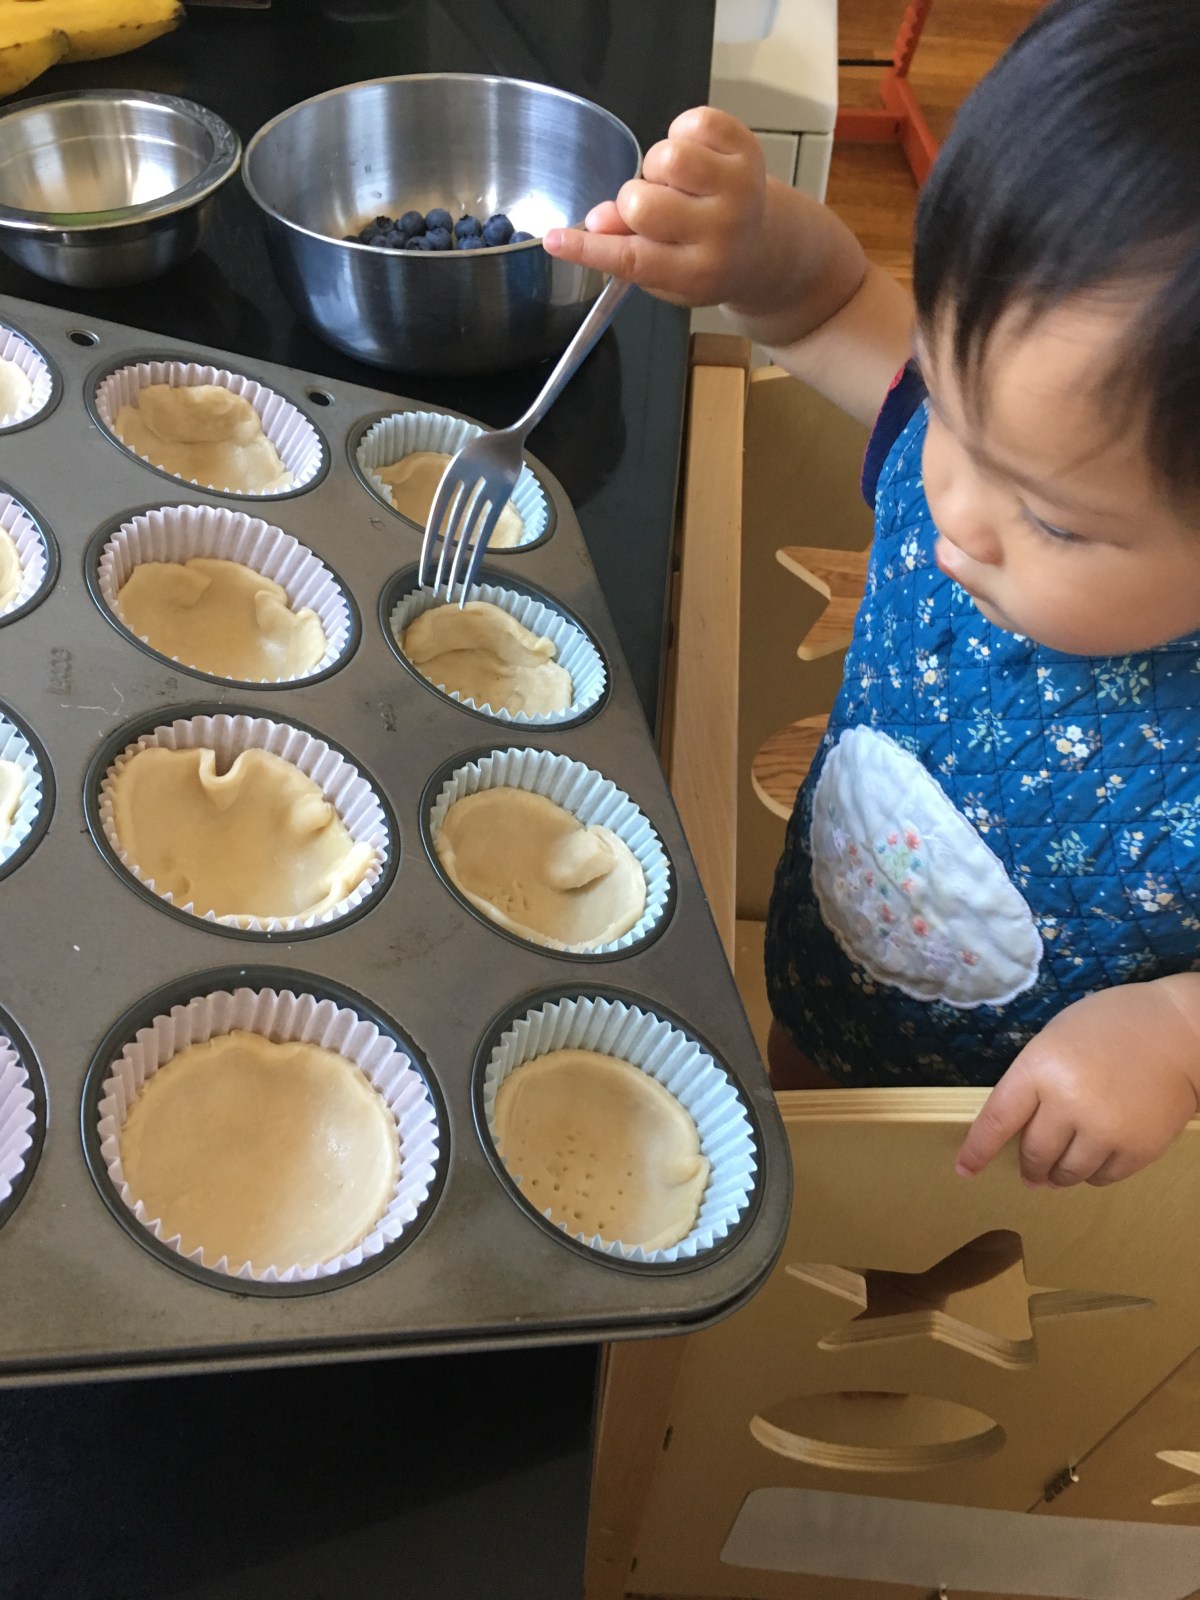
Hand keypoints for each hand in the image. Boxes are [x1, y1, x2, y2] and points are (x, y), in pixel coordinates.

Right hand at [543, 106, 768, 307]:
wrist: (763, 247)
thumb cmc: (704, 260)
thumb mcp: (666, 274)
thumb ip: (629, 252)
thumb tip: (595, 223)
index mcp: (697, 273)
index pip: (632, 259)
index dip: (588, 248)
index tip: (556, 239)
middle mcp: (722, 232)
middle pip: (642, 203)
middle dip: (632, 202)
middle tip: (650, 209)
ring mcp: (739, 188)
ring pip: (666, 157)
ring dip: (656, 167)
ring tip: (673, 183)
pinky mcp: (747, 148)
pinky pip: (694, 122)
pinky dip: (682, 133)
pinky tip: (693, 158)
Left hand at [955, 978, 1199, 1187]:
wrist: (1179, 1031)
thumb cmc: (1111, 1026)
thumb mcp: (1055, 1040)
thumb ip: (1033, 1081)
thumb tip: (1019, 1129)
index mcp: (1040, 1068)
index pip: (997, 1120)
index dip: (978, 1150)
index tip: (965, 1170)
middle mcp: (1068, 1102)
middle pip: (1034, 1153)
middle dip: (1028, 1166)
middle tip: (1030, 1170)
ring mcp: (1105, 1129)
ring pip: (1067, 1173)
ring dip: (1058, 1175)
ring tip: (1058, 1171)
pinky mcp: (1138, 1149)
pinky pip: (1102, 1177)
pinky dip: (1093, 1173)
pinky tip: (1095, 1157)